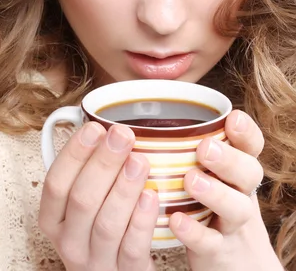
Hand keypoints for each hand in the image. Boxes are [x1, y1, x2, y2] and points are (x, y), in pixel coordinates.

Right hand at [38, 122, 158, 270]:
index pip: (55, 184)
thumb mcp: (79, 209)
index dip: (74, 154)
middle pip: (82, 199)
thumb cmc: (97, 234)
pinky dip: (142, 221)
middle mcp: (69, 241)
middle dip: (103, 163)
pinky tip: (152, 196)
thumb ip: (83, 175)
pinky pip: (133, 248)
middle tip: (122, 135)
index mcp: (52, 220)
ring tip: (140, 160)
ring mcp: (97, 261)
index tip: (94, 128)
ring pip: (107, 223)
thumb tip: (100, 128)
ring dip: (124, 188)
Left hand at [169, 110, 283, 270]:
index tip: (233, 118)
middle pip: (248, 173)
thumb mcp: (205, 175)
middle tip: (205, 148)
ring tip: (190, 181)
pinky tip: (175, 220)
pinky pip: (211, 242)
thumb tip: (126, 122)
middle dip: (229, 159)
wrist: (234, 260)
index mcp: (235, 170)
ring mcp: (231, 223)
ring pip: (236, 208)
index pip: (250, 147)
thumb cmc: (206, 205)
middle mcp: (239, 193)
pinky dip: (195, 232)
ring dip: (215, 193)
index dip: (246, 133)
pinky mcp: (218, 250)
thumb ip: (180, 149)